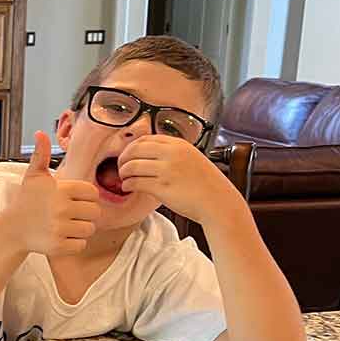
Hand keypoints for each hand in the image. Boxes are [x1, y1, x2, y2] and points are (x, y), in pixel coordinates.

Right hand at [0, 131, 100, 255]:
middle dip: (85, 214)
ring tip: (66, 225)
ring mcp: (60, 228)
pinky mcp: (58, 246)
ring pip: (89, 229)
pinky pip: (81, 245)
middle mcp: (61, 208)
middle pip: (95, 212)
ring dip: (81, 229)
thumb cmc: (27, 200)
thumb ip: (41, 155)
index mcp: (61, 189)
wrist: (12, 229)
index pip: (93, 193)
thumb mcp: (34, 176)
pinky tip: (61, 237)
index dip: (86, 197)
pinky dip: (74, 243)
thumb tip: (40, 133)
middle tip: (70, 214)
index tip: (73, 199)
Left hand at [118, 135, 242, 225]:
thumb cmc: (204, 183)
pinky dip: (127, 185)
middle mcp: (172, 154)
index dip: (132, 147)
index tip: (128, 156)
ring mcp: (167, 170)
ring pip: (132, 166)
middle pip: (134, 150)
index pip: (146, 139)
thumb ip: (171, 153)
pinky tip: (128, 188)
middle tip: (121, 168)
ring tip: (124, 179)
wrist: (218, 202)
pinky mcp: (162, 187)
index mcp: (178, 144)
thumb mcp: (191, 158)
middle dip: (123, 159)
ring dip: (123, 173)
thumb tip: (146, 153)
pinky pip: (135, 182)